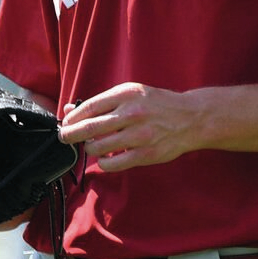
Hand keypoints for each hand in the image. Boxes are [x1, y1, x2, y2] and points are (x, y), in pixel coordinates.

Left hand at [59, 82, 213, 172]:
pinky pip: (111, 164)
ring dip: (89, 148)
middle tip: (64, 138)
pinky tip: (107, 157)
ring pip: (97, 147)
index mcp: (127, 94)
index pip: (88, 108)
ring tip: (94, 145)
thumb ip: (102, 103)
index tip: (65, 124)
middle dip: (69, 135)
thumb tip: (68, 109)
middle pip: (88, 128)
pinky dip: (103, 162)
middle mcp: (133, 113)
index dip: (71, 118)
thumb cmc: (157, 105)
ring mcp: (139, 135)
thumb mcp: (132, 94)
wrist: (192, 118)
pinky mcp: (145, 154)